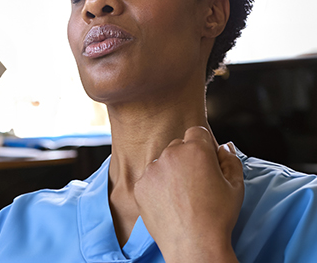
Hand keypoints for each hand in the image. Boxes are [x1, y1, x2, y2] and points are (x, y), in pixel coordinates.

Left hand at [133, 126, 243, 262]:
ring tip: (182, 196)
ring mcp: (152, 169)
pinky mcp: (140, 185)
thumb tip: (224, 146)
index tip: (206, 162)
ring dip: (170, 171)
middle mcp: (171, 154)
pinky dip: (157, 186)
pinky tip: (169, 202)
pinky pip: (149, 178)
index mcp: (196, 149)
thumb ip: (231, 160)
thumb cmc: (218, 216)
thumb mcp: (236, 186)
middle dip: (186, 158)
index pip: (196, 132)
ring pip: (162, 162)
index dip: (203, 146)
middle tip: (196, 182)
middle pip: (178, 146)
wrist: (194, 244)